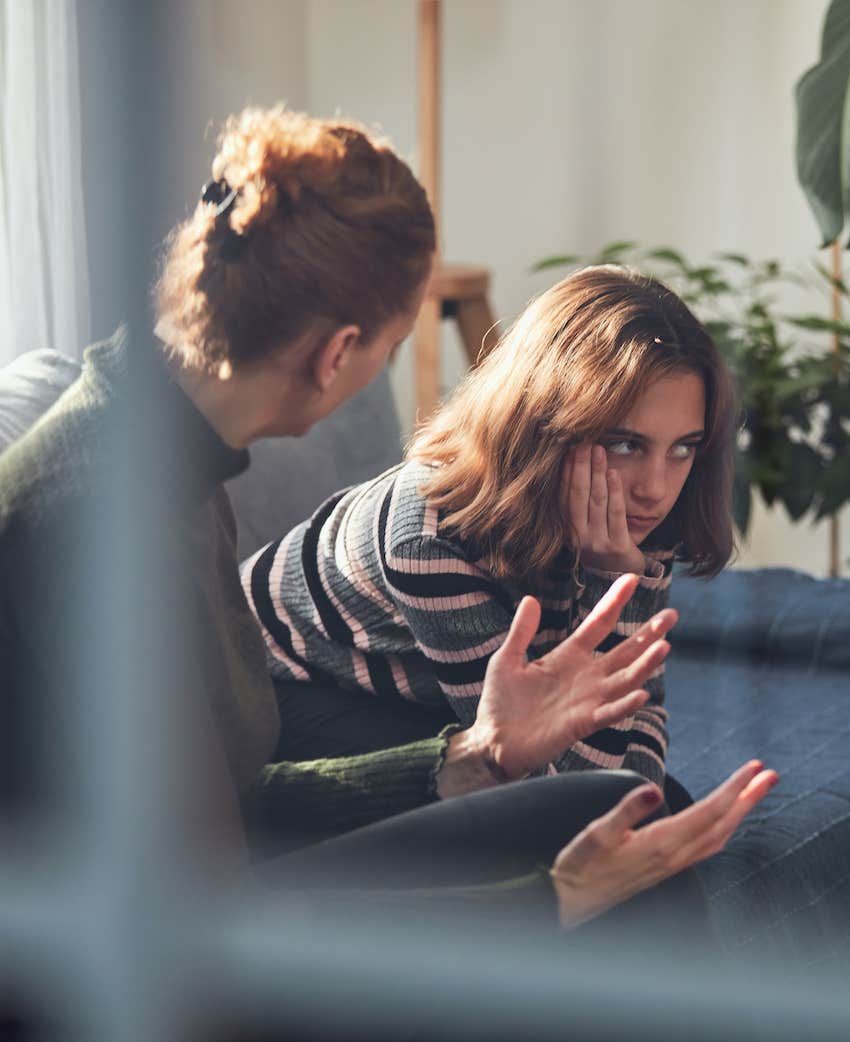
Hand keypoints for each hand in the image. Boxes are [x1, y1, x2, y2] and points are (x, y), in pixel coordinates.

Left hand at [464, 573, 676, 781]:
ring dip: (645, 664)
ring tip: (665, 646)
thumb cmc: (500, 703)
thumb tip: (530, 598)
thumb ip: (521, 632)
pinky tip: (642, 693)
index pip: (599, 624)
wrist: (493, 742)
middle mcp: (585, 676)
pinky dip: (626, 704)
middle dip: (649, 633)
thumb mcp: (507, 659)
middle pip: (625, 650)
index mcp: (568, 656)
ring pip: (625, 679)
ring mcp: (587, 700)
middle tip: (673, 615)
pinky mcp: (582, 723)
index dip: (615, 601)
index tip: (632, 578)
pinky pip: (609, 712)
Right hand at [551, 760, 778, 927]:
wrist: (572, 899)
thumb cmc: (581, 864)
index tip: (753, 768)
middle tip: (770, 775)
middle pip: (724, 823)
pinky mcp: (667, 867)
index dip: (734, 788)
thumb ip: (627, 810)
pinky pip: (707, 845)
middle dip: (749, 798)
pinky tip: (723, 820)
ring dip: (740, 811)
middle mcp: (675, 855)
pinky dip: (724, 826)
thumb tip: (653, 790)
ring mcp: (673, 864)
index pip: (710, 811)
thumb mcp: (597, 832)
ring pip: (719, 835)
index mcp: (663, 843)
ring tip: (753, 792)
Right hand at [564, 443, 644, 573]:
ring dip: (597, 473)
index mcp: (567, 529)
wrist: (620, 573)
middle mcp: (578, 537)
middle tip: (584, 442)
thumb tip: (573, 461)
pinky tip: (614, 474)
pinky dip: (615, 492)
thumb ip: (578, 500)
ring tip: (599, 451)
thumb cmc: (601, 540)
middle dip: (581, 467)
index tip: (570, 448)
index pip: (564, 495)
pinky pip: (616, 514)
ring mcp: (597, 543)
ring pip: (596, 501)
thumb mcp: (584, 524)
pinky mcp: (617, 546)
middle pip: (578, 495)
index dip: (567, 471)